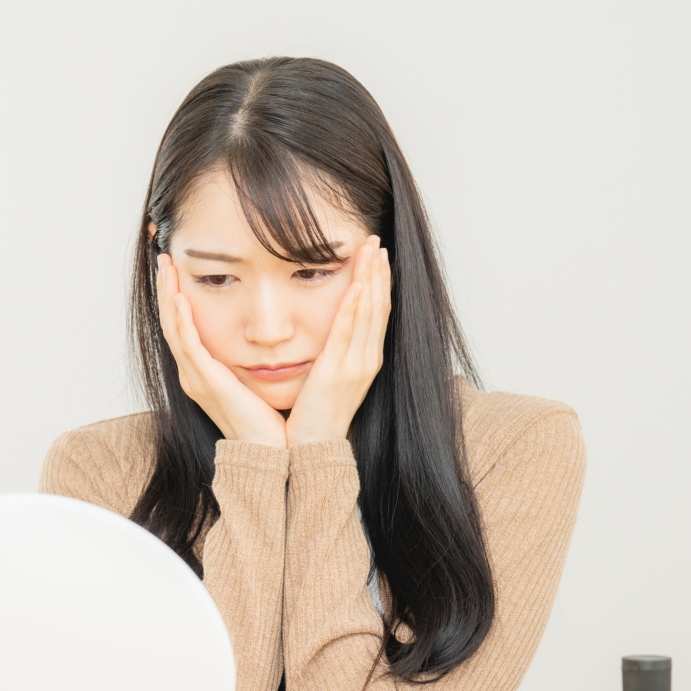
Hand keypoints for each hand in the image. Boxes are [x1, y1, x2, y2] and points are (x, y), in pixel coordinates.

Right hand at [156, 254, 288, 446]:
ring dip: (169, 296)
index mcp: (202, 372)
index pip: (182, 327)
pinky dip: (183, 320)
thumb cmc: (266, 420)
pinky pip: (189, 345)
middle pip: (171, 323)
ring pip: (174, 329)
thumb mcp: (251, 381)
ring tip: (166, 268)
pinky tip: (181, 298)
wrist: (268, 452)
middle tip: (164, 259)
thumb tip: (260, 337)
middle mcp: (193, 374)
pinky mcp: (207, 382)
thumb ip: (246, 359)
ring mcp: (197, 378)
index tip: (176, 270)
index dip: (176, 298)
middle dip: (166, 290)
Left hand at [285, 236, 390, 445]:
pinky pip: (349, 335)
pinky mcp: (338, 374)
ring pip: (369, 315)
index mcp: (364, 359)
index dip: (379, 281)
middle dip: (379, 272)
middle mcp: (366, 360)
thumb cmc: (315, 413)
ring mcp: (356, 367)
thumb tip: (328, 328)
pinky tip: (357, 286)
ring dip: (371, 281)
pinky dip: (355, 309)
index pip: (377, 311)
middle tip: (376, 241)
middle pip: (378, 306)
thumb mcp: (327, 375)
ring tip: (372, 252)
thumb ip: (331, 351)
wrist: (311, 449)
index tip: (376, 254)